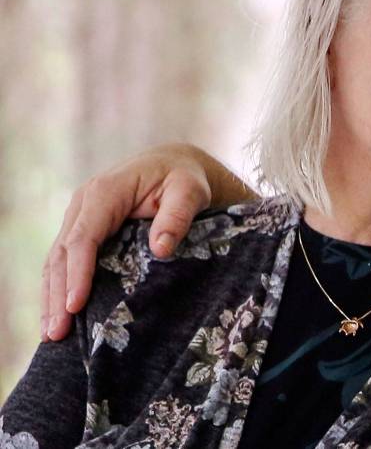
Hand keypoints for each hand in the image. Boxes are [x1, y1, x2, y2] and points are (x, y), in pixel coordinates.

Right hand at [41, 144, 212, 341]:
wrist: (174, 164)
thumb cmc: (184, 178)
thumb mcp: (190, 191)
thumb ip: (177, 216)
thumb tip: (160, 249)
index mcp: (105, 191)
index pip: (83, 238)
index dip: (78, 273)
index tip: (75, 306)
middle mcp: (83, 204)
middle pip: (62, 254)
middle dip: (57, 295)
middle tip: (57, 333)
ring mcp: (79, 216)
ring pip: (56, 260)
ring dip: (51, 297)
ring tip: (51, 334)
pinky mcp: (82, 228)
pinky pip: (64, 260)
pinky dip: (57, 287)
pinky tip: (57, 314)